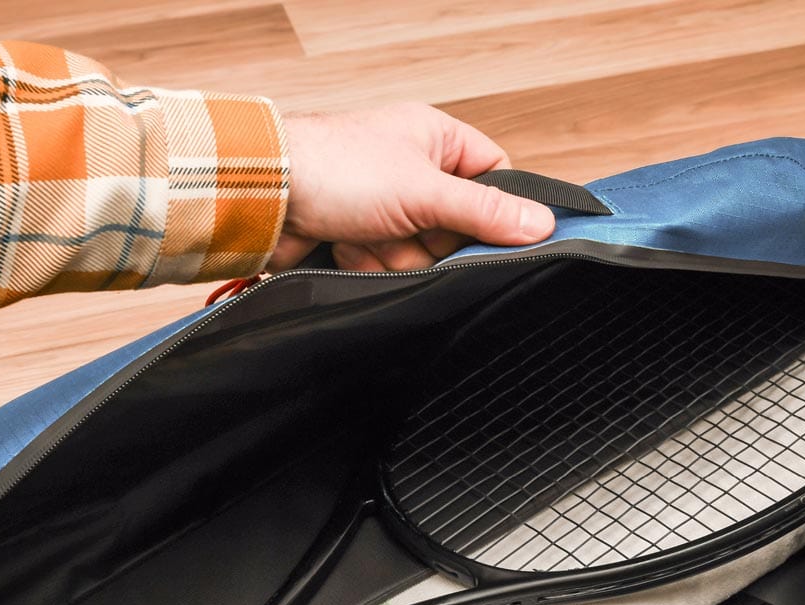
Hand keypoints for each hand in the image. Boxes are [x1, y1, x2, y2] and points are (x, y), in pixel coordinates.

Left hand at [269, 103, 556, 272]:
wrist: (264, 197)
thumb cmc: (335, 169)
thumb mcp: (424, 190)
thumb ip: (484, 211)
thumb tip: (540, 223)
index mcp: (435, 140)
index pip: (493, 177)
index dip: (495, 210)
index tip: (494, 236)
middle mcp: (412, 170)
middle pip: (455, 229)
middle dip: (428, 242)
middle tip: (408, 233)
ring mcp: (384, 205)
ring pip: (420, 254)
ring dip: (393, 254)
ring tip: (365, 235)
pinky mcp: (359, 235)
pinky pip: (386, 264)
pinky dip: (368, 262)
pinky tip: (345, 246)